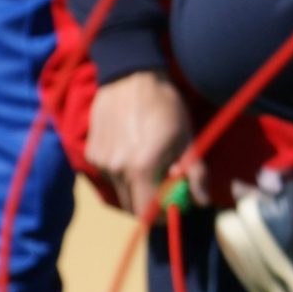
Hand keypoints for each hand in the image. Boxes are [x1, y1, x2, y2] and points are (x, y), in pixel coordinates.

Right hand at [87, 70, 203, 215]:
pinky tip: (130, 147)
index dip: (161, 215)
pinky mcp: (90, 152)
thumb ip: (195, 173)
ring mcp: (100, 161)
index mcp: (141, 168)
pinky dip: (121, 170)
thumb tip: (202, 201)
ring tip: (147, 157)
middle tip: (164, 183)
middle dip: (149, 201)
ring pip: (120, 189)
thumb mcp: (187, 138)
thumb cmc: (164, 105)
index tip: (172, 206)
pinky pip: (109, 173)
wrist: (130, 75)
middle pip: (131, 205)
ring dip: (135, 184)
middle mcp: (116, 169)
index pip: (146, 213)